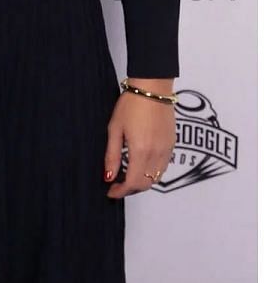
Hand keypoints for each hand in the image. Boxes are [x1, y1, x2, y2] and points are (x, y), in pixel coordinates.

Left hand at [104, 80, 175, 198]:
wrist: (153, 90)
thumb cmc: (130, 106)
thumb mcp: (114, 130)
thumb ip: (112, 155)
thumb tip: (108, 176)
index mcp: (141, 151)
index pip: (132, 182)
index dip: (121, 191)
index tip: (111, 192)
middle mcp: (157, 154)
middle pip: (146, 184)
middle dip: (131, 189)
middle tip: (116, 186)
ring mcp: (167, 150)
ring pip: (156, 177)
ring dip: (142, 182)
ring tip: (126, 176)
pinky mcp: (173, 144)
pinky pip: (163, 167)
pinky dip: (152, 172)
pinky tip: (140, 166)